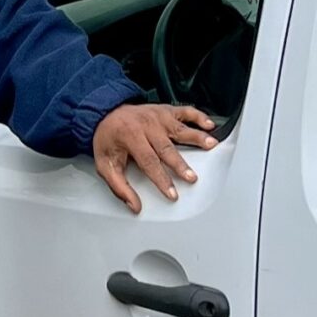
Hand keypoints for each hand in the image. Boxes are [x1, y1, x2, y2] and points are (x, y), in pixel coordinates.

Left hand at [91, 103, 216, 212]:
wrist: (105, 113)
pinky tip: (210, 125)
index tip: (172, 193)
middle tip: (192, 177)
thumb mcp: (104, 165)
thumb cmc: (108, 140)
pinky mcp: (166, 111)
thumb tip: (134, 206)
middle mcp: (146, 126)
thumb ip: (119, 187)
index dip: (161, 179)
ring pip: (180, 129)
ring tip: (211, 145)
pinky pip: (185, 112)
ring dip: (197, 137)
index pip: (149, 162)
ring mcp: (158, 117)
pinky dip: (199, 117)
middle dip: (180, 165)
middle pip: (166, 148)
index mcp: (130, 138)